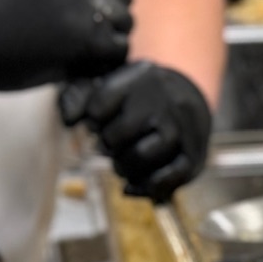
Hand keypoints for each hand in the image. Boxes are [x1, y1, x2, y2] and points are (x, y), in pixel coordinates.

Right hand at [0, 0, 134, 95]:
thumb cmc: (5, 10)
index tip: (75, 3)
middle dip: (106, 13)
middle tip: (72, 29)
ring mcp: (85, 8)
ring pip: (125, 21)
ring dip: (107, 36)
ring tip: (75, 44)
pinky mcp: (87, 40)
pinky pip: (119, 48)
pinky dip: (104, 58)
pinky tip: (79, 58)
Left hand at [59, 61, 211, 200]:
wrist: (184, 98)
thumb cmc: (134, 96)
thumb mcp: (108, 82)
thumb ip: (79, 96)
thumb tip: (69, 119)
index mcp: (140, 75)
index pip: (100, 104)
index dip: (93, 119)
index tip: (98, 120)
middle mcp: (165, 98)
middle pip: (120, 132)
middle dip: (109, 145)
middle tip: (110, 145)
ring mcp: (182, 127)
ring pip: (147, 153)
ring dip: (126, 167)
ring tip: (123, 163)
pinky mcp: (194, 153)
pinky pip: (173, 175)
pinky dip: (149, 186)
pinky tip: (133, 186)